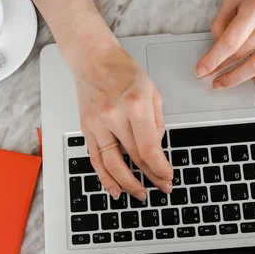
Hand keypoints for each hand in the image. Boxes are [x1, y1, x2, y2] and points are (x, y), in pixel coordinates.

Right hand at [75, 43, 173, 200]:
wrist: (93, 59)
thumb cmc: (123, 71)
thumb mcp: (152, 92)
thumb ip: (157, 123)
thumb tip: (157, 150)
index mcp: (135, 105)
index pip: (149, 148)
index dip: (160, 168)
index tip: (168, 177)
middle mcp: (114, 116)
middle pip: (133, 158)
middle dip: (150, 176)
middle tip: (162, 187)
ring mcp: (97, 124)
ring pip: (112, 164)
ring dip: (128, 184)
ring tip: (140, 194)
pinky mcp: (86, 128)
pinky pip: (95, 159)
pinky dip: (105, 177)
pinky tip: (114, 189)